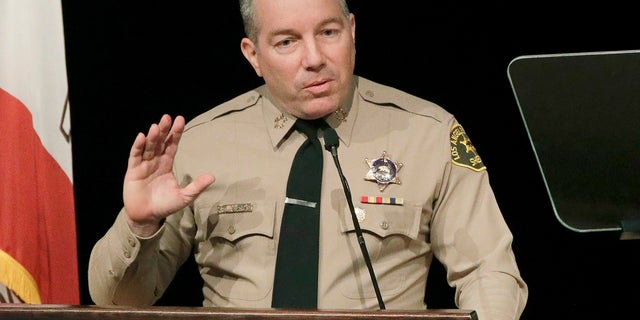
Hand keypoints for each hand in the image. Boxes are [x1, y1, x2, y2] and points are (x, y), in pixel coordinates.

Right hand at [122, 114, 214, 235]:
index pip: (172, 145)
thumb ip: (197, 187)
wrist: (147, 216)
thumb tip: (213, 176)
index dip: (176, 133)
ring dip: (152, 136)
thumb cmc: (165, 205)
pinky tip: (142, 136)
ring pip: (148, 147)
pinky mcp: (133, 171)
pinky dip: (138, 146)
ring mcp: (143, 165)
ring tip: (156, 126)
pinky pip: (135, 156)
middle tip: (167, 117)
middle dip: (163, 130)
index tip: (180, 120)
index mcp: (167, 164)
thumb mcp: (184, 196)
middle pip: (159, 142)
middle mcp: (155, 161)